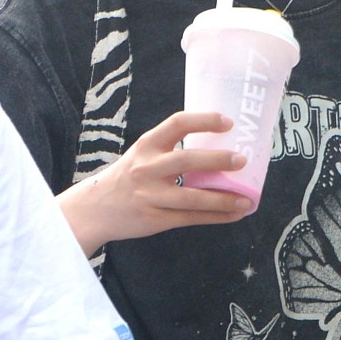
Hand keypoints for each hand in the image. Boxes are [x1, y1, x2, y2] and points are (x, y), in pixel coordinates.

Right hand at [60, 111, 253, 250]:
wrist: (93, 210)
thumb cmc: (126, 178)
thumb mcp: (141, 155)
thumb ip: (170, 151)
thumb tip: (217, 151)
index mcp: (147, 145)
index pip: (177, 123)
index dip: (205, 120)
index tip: (229, 122)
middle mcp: (147, 168)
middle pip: (187, 160)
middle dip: (218, 160)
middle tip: (242, 160)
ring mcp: (150, 195)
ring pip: (193, 197)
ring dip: (224, 198)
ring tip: (247, 200)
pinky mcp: (155, 219)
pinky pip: (191, 218)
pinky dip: (216, 216)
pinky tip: (234, 214)